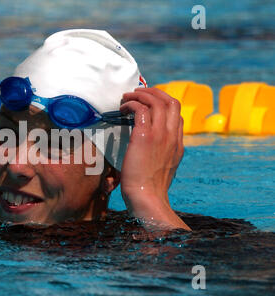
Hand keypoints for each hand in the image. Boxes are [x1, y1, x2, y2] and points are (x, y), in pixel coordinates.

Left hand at [120, 87, 190, 230]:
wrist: (147, 198)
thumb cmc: (149, 188)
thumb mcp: (163, 169)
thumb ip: (161, 154)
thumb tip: (149, 146)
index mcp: (178, 143)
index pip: (177, 114)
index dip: (163, 103)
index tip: (148, 103)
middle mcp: (172, 136)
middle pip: (171, 101)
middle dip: (154, 92)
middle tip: (138, 93)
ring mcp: (160, 135)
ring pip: (156, 101)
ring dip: (140, 95)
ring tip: (127, 97)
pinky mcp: (144, 137)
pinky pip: (141, 109)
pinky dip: (131, 104)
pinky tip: (122, 109)